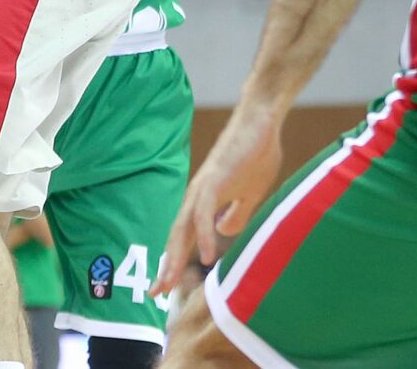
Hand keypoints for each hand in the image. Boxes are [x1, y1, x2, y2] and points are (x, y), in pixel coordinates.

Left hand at [155, 104, 283, 293]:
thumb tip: (223, 233)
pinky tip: (206, 255)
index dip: (174, 261)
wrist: (261, 121)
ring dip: (175, 256)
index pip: (184, 237)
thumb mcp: (250, 194)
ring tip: (169, 283)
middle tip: (155, 294)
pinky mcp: (214, 179)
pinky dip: (203, 234)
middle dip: (167, 266)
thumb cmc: (257, 154)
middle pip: (176, 236)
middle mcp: (197, 196)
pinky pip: (205, 212)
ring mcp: (203, 187)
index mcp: (204, 201)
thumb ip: (235, 213)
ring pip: (183, 228)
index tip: (165, 288)